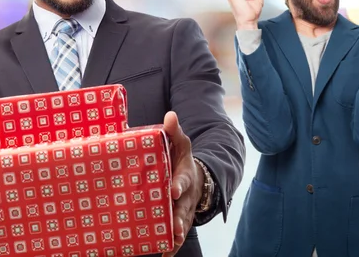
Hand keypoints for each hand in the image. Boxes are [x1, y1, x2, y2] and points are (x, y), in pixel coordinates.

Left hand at [162, 111, 202, 256]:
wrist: (194, 177)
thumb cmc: (181, 158)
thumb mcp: (180, 143)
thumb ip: (173, 131)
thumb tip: (170, 115)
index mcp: (184, 175)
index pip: (182, 180)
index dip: (179, 185)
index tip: (173, 190)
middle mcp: (185, 196)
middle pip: (183, 208)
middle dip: (180, 218)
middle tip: (175, 227)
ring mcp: (183, 210)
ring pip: (182, 224)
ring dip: (177, 235)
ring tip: (170, 245)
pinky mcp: (178, 220)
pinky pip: (176, 236)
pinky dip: (172, 246)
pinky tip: (164, 255)